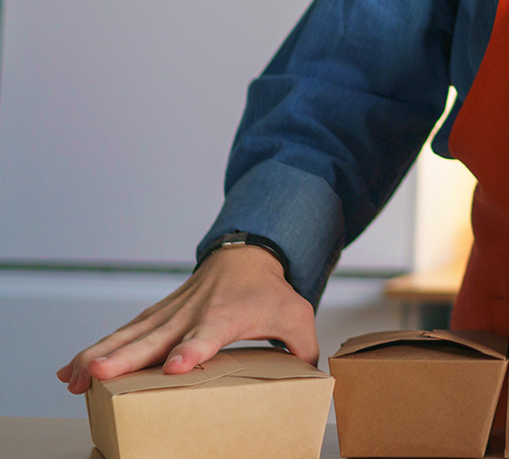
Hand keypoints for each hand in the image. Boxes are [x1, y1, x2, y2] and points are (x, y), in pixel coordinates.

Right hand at [55, 245, 316, 392]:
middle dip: (126, 357)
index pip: (207, 335)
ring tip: (73, 378)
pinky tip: (70, 370)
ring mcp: (170, 314)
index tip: (174, 365)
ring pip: (129, 336)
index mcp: (226, 316)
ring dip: (99, 356)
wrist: (246, 257)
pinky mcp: (156, 316)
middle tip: (99, 374)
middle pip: (155, 338)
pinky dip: (96, 350)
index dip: (192, 350)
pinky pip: (123, 334)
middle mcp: (192, 314)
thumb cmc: (269, 291)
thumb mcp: (297, 314)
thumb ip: (303, 345)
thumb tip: (312, 374)